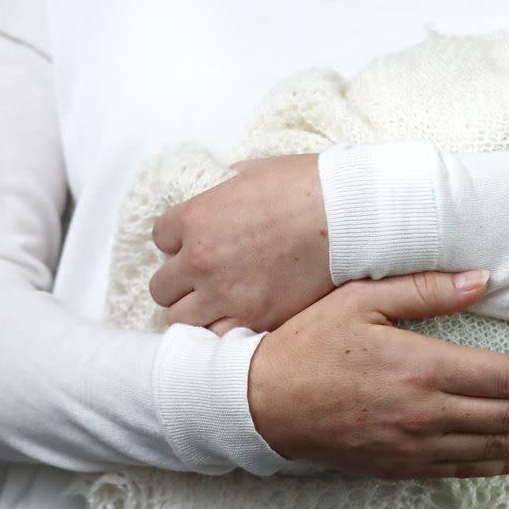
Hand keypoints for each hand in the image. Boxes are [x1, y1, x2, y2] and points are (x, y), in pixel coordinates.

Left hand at [150, 154, 331, 332]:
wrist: (347, 215)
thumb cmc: (306, 184)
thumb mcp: (256, 171)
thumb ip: (227, 186)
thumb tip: (222, 189)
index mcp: (197, 217)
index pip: (161, 236)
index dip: (178, 238)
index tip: (196, 238)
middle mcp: (201, 260)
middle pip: (162, 286)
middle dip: (180, 280)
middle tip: (204, 274)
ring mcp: (225, 295)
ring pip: (181, 319)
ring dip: (196, 309)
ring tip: (218, 301)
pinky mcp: (254, 320)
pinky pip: (218, 338)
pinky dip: (224, 329)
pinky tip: (238, 316)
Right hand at [248, 269, 508, 478]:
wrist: (262, 400)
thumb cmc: (311, 340)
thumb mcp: (363, 298)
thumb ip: (425, 289)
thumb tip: (481, 278)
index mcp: (423, 368)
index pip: (506, 378)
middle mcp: (426, 413)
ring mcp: (415, 445)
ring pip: (497, 448)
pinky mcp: (401, 464)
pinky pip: (466, 468)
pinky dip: (505, 465)